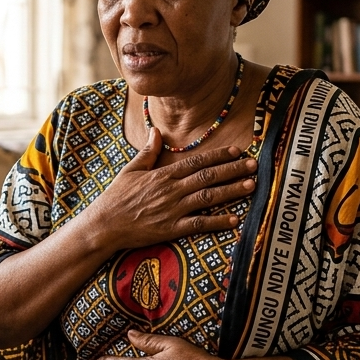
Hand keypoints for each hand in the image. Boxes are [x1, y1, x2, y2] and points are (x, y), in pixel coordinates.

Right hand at [84, 128, 256, 252]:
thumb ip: (147, 151)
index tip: (237, 150)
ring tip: (251, 185)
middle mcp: (172, 190)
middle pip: (208, 176)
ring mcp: (173, 210)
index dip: (219, 155)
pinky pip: (199, 224)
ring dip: (232, 191)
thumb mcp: (130, 170)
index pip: (196, 161)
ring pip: (208, 197)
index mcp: (163, 174)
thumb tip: (155, 130)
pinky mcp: (172, 229)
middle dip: (233, 170)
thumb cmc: (116, 197)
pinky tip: (235, 220)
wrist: (104, 225)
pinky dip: (217, 222)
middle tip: (254, 165)